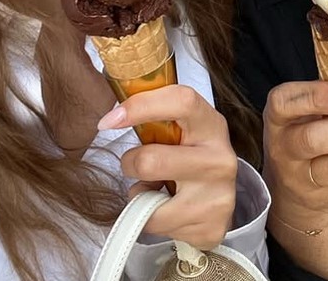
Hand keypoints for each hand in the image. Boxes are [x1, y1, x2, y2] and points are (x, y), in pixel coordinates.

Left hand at [98, 85, 236, 248]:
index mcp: (211, 124)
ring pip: (149, 200)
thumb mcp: (183, 131)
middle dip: (131, 164)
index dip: (141, 106)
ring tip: (155, 189)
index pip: (181, 101)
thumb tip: (113, 111)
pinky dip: (150, 219)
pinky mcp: (210, 227)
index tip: (108, 121)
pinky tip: (166, 209)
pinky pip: (156, 226)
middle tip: (135, 164)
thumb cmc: (190, 156)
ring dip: (139, 194)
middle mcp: (219, 157)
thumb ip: (157, 117)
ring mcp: (217, 195)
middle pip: (152, 160)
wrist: (219, 201)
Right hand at [262, 80, 327, 229]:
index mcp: (277, 118)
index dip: (318, 97)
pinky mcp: (320, 201)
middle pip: (316, 140)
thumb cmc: (303, 131)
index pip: (285, 104)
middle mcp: (282, 149)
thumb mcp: (302, 109)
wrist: (289, 183)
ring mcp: (300, 180)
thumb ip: (325, 96)